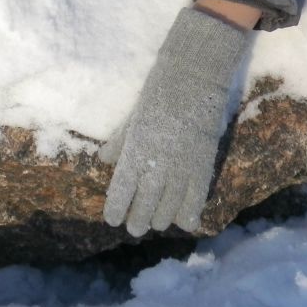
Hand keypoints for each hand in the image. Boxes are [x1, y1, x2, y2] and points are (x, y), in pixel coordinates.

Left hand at [99, 7, 248, 235]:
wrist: (193, 80)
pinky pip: (194, 205)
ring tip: (156, 219)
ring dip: (159, 219)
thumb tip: (103, 160)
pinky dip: (186, 215)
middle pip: (143, 209)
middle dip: (137, 221)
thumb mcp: (133, 118)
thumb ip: (119, 142)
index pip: (120, 194)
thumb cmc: (158, 94)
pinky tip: (181, 217)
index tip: (112, 219)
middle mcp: (155, 168)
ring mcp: (180, 171)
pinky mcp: (202, 169)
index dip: (115, 211)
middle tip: (135, 226)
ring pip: (167, 213)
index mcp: (134, 153)